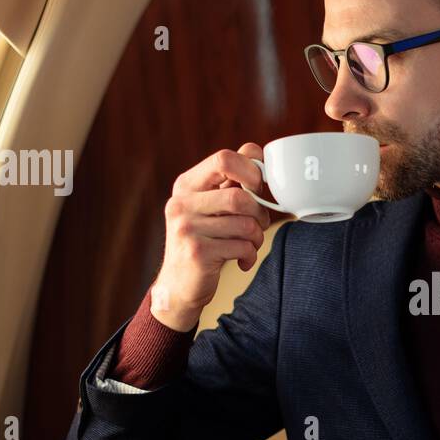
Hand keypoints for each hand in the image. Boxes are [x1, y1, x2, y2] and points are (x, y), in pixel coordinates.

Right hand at [150, 144, 276, 331]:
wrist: (179, 286)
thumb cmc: (205, 241)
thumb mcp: (211, 207)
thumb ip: (230, 182)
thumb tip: (257, 153)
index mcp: (186, 185)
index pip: (224, 159)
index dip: (251, 171)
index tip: (257, 188)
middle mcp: (181, 203)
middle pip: (240, 197)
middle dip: (260, 214)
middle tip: (258, 225)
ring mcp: (186, 228)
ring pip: (246, 224)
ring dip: (257, 238)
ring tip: (249, 245)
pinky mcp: (197, 252)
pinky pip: (242, 247)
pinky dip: (250, 256)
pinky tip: (241, 261)